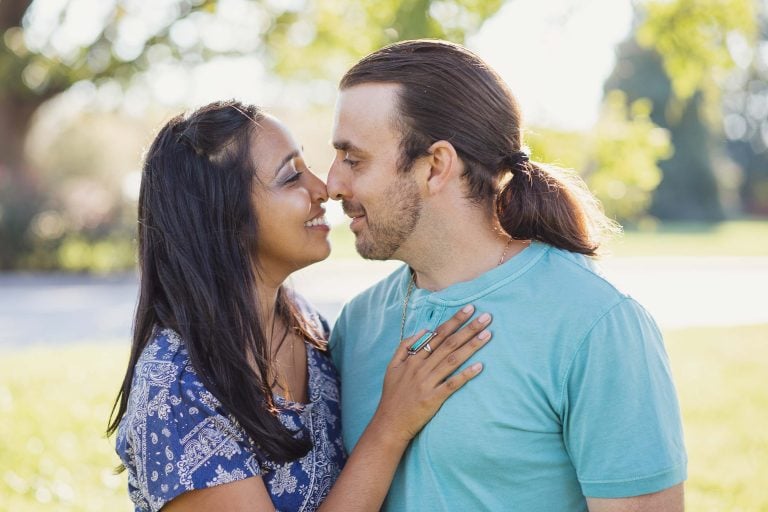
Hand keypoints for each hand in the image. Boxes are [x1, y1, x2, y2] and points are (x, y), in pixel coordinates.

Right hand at [371, 305, 491, 443]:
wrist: (389, 423)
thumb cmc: (393, 395)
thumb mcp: (392, 366)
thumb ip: (405, 346)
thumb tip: (424, 330)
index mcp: (413, 358)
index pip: (437, 334)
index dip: (454, 321)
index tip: (469, 309)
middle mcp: (421, 367)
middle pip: (449, 343)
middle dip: (468, 328)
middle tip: (486, 317)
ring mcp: (428, 383)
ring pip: (453, 360)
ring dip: (471, 346)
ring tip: (487, 335)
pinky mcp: (433, 398)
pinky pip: (452, 384)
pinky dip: (466, 374)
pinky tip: (480, 366)